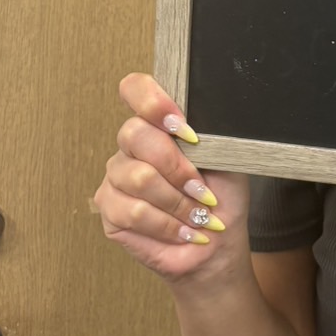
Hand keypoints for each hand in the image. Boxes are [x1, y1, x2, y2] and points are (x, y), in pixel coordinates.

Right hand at [93, 74, 250, 282]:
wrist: (218, 246)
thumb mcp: (226, 160)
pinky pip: (132, 211)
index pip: (135, 89)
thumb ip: (206, 135)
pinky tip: (182, 231)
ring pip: (137, 177)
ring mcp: (116, 177)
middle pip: (135, 134)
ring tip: (197, 216)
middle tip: (203, 191)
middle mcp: (132, 146)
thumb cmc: (222, 200)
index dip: (152, 101)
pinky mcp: (109, 210)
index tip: (182, 126)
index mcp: (159, 125)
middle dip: (177, 167)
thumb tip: (196, 122)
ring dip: (177, 202)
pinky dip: (166, 224)